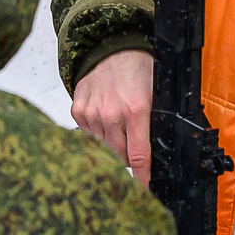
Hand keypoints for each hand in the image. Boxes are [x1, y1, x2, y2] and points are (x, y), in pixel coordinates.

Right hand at [72, 49, 153, 187]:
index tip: (144, 189)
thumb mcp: (156, 93)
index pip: (139, 155)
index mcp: (136, 110)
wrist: (109, 46)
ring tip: (119, 122)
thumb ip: (155, 122)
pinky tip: (105, 116)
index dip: (142, 176)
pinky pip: (89, 135)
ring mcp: (92, 113)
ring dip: (112, 142)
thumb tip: (156, 152)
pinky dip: (98, 131)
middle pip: (120, 155)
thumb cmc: (137, 67)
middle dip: (128, 154)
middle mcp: (112, 114)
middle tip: (133, 142)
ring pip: (104, 147)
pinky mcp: (78, 111)